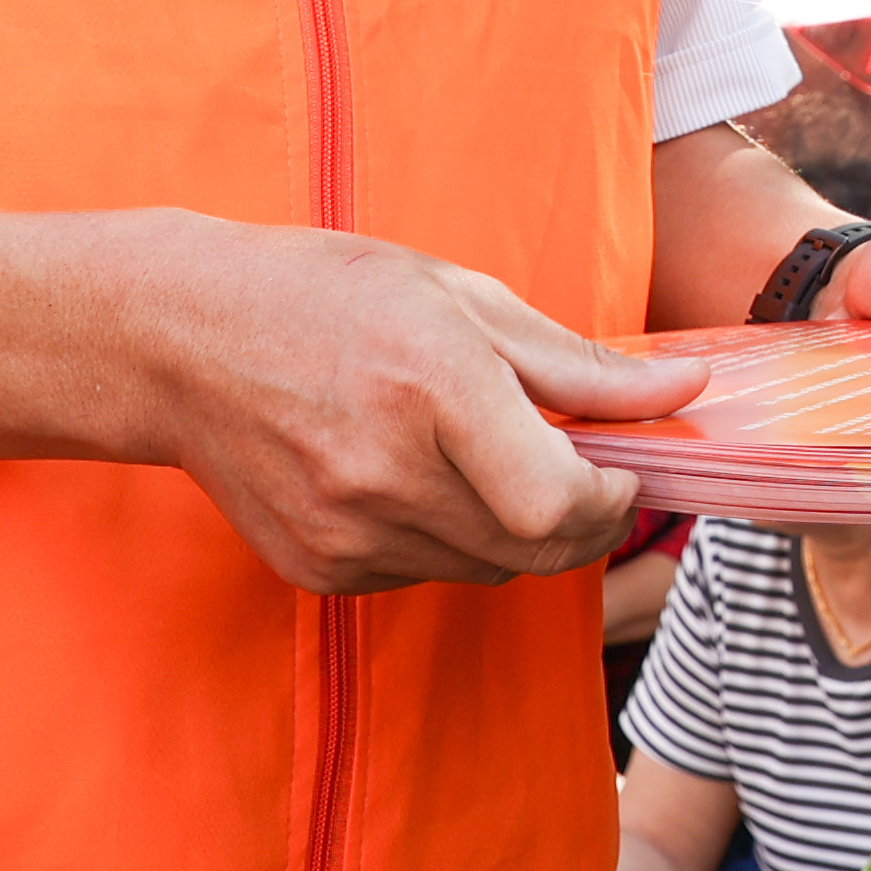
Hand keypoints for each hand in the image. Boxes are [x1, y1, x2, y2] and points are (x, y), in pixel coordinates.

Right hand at [121, 221, 706, 593]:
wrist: (182, 340)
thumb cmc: (332, 296)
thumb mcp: (465, 299)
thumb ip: (583, 365)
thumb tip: (688, 389)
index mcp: (432, 388)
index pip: (556, 501)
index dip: (614, 497)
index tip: (626, 465)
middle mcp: (385, 474)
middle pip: (536, 549)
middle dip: (586, 519)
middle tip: (585, 468)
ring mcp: (344, 533)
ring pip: (489, 568)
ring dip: (518, 529)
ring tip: (486, 456)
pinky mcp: (317, 569)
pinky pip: (427, 574)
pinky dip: (452, 539)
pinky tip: (420, 478)